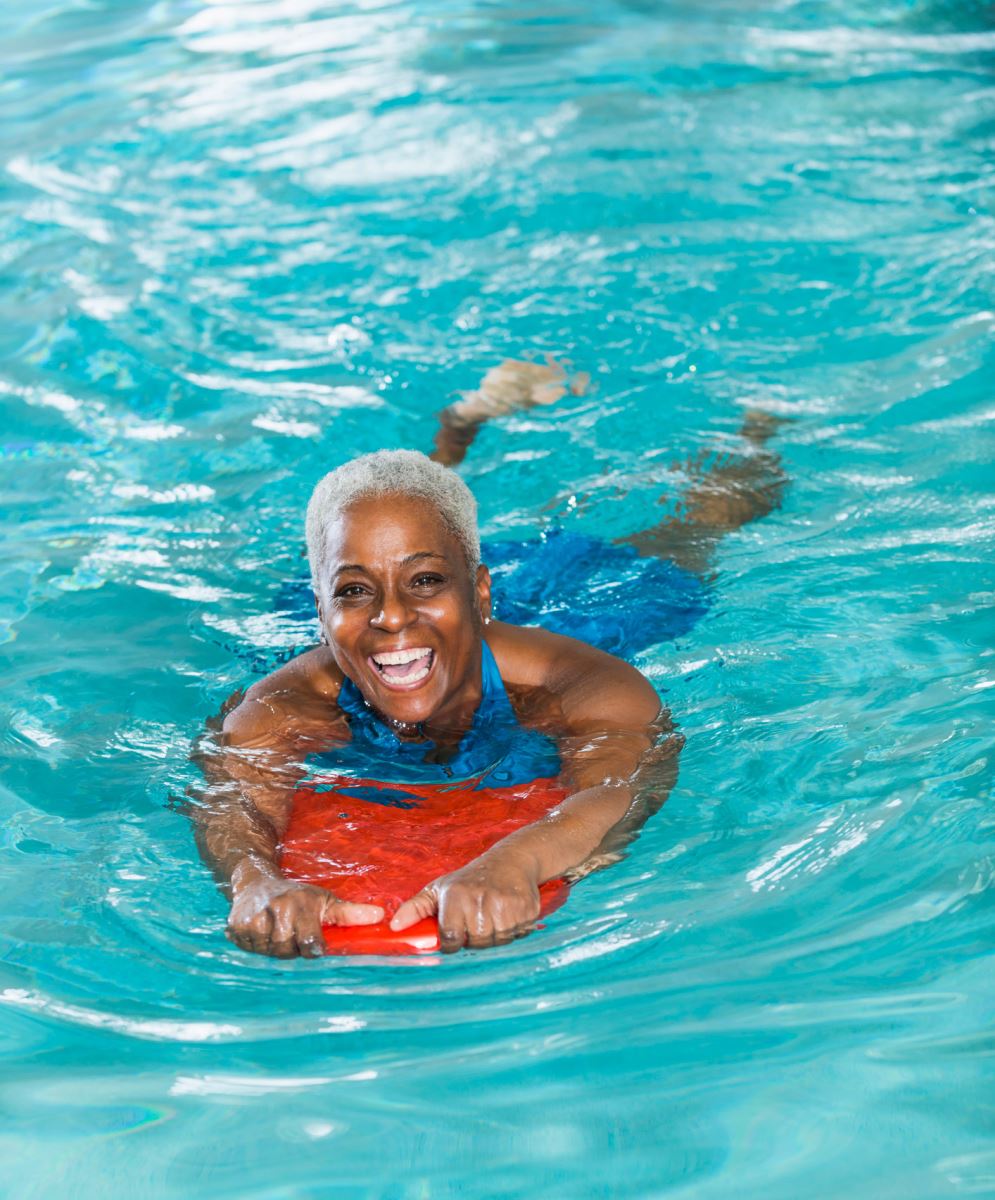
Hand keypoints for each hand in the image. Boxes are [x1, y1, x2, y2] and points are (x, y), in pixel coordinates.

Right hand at [228, 863, 383, 958]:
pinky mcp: (236, 927)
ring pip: (269, 954)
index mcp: (300, 907)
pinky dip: (256, 944)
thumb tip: (380, 917)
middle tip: (291, 928)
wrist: (256, 881)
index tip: (312, 937)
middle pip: (289, 952)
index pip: (311, 944)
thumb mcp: (325, 900)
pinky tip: (261, 928)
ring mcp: (254, 920)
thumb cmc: (297, 895)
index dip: (313, 947)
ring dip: (274, 947)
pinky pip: (250, 949)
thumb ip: (350, 913)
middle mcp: (276, 911)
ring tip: (276, 927)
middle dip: (293, 946)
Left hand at [389, 852, 540, 952]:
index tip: (457, 931)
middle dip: (475, 938)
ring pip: (497, 942)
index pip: (451, 939)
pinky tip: (508, 913)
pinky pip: (518, 935)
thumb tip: (394, 926)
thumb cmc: (470, 880)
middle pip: (476, 944)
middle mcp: (480, 900)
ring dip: (496, 935)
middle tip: (478, 919)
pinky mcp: (526, 909)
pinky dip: (514, 930)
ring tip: (493, 915)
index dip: (453, 940)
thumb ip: (415, 909)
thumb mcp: (440, 889)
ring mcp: (505, 905)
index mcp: (456, 897)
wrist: (512, 860)